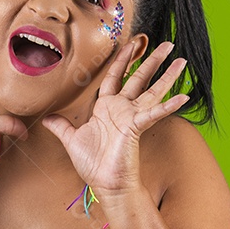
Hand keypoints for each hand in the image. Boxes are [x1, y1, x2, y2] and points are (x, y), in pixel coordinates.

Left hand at [41, 40, 188, 194]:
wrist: (105, 184)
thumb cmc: (92, 164)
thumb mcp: (71, 140)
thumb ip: (61, 126)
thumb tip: (46, 118)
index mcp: (106, 108)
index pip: (115, 76)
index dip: (122, 60)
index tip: (131, 44)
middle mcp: (122, 109)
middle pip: (139, 78)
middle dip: (152, 61)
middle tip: (166, 44)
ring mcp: (132, 117)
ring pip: (152, 91)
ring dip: (167, 76)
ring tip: (182, 61)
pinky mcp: (136, 127)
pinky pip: (154, 113)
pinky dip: (169, 105)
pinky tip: (183, 96)